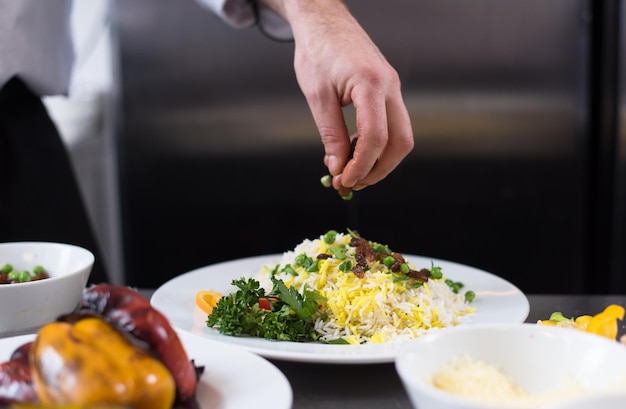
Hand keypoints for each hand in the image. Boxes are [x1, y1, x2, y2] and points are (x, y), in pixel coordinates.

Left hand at [260, 0, 413, 195]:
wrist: (324, 21)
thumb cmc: (317, 51)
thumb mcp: (318, 96)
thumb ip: (330, 134)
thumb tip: (337, 167)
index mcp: (371, 85)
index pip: (376, 138)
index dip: (361, 166)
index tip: (344, 180)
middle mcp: (390, 87)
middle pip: (401, 142)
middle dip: (379, 169)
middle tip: (352, 182)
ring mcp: (393, 88)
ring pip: (400, 136)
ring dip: (379, 159)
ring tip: (350, 168)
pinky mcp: (388, 90)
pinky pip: (391, 124)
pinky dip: (376, 143)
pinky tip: (353, 148)